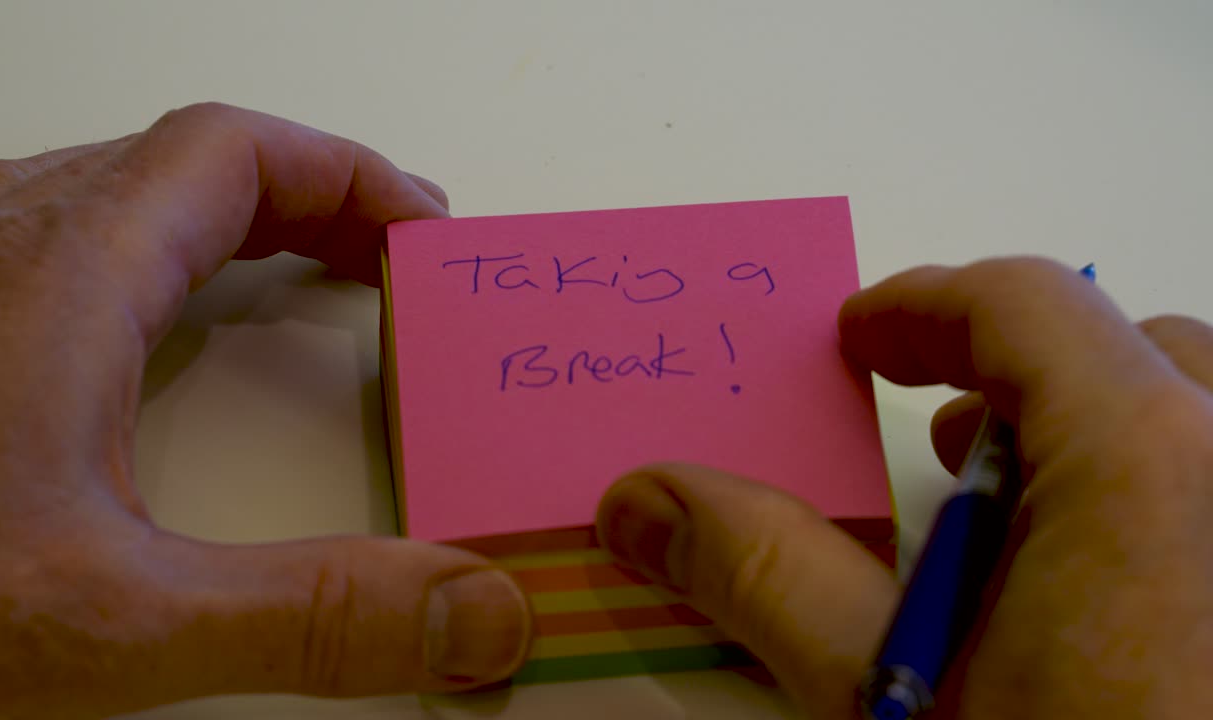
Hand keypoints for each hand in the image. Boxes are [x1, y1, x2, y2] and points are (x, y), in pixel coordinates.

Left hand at [0, 104, 529, 718]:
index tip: (426, 229)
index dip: (349, 171)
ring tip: (310, 273)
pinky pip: (70, 244)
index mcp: (58, 276)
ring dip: (236, 219)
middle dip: (313, 197)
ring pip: (123, 196)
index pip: (234, 150)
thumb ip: (307, 617)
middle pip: (188, 164)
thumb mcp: (109, 623)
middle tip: (390, 258)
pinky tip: (163, 333)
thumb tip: (472, 608)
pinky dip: (161, 260)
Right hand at [597, 258, 1212, 717]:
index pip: (1025, 303)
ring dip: (1092, 443)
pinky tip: (1097, 607)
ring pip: (1196, 421)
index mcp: (1150, 463)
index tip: (857, 341)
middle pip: (1127, 351)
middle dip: (1014, 376)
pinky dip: (1158, 505)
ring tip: (1011, 530)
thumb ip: (766, 576)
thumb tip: (647, 500)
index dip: (919, 304)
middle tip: (932, 439)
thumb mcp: (895, 702)